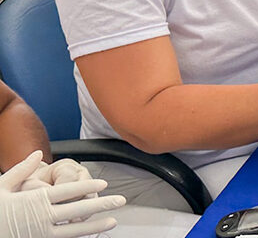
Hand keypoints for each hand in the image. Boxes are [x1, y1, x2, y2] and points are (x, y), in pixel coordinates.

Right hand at [1, 151, 124, 237]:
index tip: (104, 183)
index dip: (86, 187)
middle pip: (76, 210)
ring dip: (95, 225)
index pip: (66, 192)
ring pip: (74, 230)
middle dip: (100, 205)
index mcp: (34, 200)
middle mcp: (41, 217)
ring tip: (113, 221)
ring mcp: (41, 232)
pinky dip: (79, 236)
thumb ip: (22, 170)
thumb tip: (38, 154)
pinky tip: (92, 233)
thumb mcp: (3, 186)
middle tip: (120, 201)